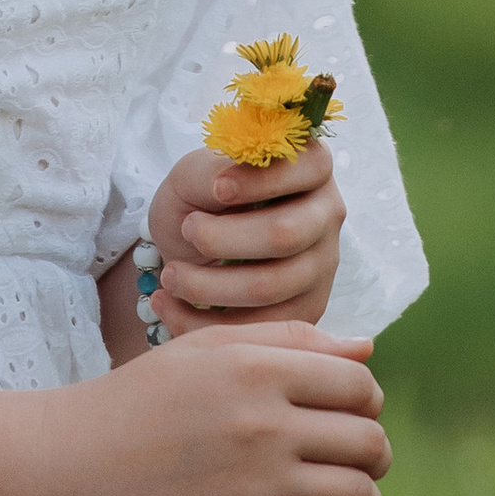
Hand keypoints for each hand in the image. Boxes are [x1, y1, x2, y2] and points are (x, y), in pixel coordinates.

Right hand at [70, 323, 388, 495]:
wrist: (68, 463)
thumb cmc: (140, 398)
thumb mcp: (207, 349)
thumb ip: (289, 340)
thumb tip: (368, 349)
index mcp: (256, 369)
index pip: (359, 384)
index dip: (366, 400)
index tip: (349, 414)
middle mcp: (262, 422)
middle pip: (368, 440)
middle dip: (374, 453)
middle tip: (356, 461)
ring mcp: (253, 483)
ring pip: (359, 495)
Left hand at [143, 138, 344, 334]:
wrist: (191, 243)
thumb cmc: (202, 198)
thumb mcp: (196, 172)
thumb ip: (212, 170)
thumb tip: (222, 185)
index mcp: (312, 168)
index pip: (309, 167)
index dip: (262, 180)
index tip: (217, 188)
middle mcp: (326, 217)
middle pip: (285, 235)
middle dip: (221, 238)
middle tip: (185, 230)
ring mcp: (320, 268)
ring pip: (268, 287)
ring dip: (205, 285)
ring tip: (170, 274)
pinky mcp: (303, 312)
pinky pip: (256, 328)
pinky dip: (201, 321)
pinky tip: (168, 302)